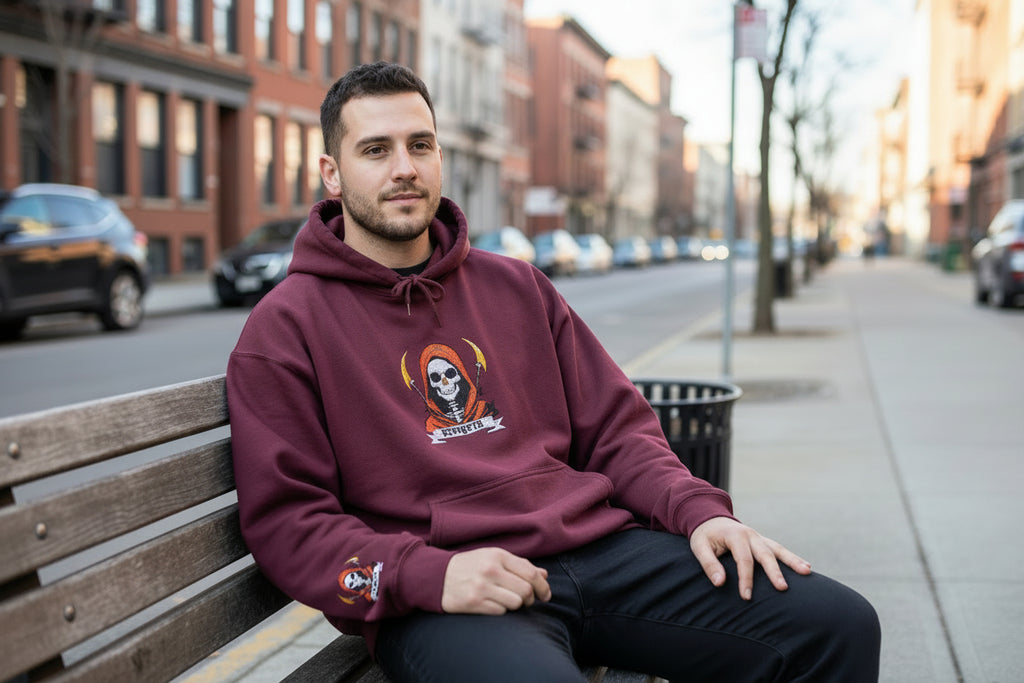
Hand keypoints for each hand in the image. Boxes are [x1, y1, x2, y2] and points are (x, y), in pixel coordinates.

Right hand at [441, 547, 551, 614]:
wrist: (437, 576)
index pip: (531, 572)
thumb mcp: (493, 558)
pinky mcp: (473, 603)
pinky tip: (493, 604)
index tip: (546, 595)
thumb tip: (544, 575)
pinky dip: (501, 610)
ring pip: (515, 603)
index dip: (543, 586)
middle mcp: (490, 570)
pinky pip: (500, 612)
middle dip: (531, 598)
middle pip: (526, 590)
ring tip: (509, 601)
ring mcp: (481, 587)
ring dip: (516, 605)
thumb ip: (519, 565)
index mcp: (497, 555)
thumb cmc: (471, 566)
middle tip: (527, 600)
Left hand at [690, 517, 811, 599]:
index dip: (745, 579)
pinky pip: (779, 550)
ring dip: (793, 561)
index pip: (743, 560)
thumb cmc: (704, 536)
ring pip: (778, 549)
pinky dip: (792, 558)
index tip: (746, 597)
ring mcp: (759, 537)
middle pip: (765, 554)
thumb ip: (709, 564)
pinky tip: (806, 567)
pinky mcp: (763, 542)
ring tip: (807, 571)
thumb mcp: (699, 547)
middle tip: (782, 588)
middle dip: (774, 571)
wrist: (710, 519)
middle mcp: (750, 535)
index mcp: (735, 536)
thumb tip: (720, 582)